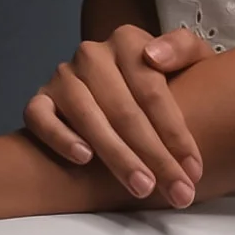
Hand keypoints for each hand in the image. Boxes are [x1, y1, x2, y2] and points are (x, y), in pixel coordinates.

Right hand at [24, 25, 208, 206]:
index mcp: (127, 41)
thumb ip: (182, 47)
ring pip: (87, 117)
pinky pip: (40, 117)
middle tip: (177, 193)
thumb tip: (153, 56)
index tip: (194, 170)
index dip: (175, 133)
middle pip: (124, 110)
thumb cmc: (169, 79)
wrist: (128, 88)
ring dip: (116, 156)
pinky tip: (84, 159)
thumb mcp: (190, 57)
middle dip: (154, 156)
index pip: (153, 91)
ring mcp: (63, 77)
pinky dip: (60, 137)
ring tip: (142, 186)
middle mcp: (92, 55)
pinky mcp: (40, 99)